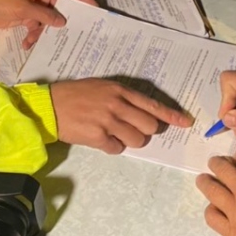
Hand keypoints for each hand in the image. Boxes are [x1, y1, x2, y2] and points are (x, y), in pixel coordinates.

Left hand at [0, 0, 95, 47]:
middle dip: (64, 20)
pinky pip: (37, 26)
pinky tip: (28, 44)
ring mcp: (34, 6)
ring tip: (42, 42)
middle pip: (60, 7)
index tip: (95, 8)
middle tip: (77, 32)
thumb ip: (44, 15)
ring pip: (48, 20)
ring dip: (44, 32)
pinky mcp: (27, 16)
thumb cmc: (0, 0)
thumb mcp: (23, 8)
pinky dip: (33, 35)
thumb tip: (62, 22)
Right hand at [50, 79, 191, 153]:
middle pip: (149, 126)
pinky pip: (117, 148)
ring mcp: (107, 121)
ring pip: (137, 140)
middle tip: (132, 129)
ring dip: (129, 140)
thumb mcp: (102, 87)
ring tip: (114, 134)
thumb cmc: (75, 95)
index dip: (171, 116)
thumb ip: (123, 98)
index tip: (185, 122)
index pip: (152, 104)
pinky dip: (112, 147)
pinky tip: (101, 138)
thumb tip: (144, 114)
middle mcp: (116, 104)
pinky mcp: (97, 137)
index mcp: (119, 90)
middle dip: (145, 132)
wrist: (49, 105)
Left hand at [196, 152, 235, 235]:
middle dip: (218, 163)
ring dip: (205, 181)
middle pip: (224, 169)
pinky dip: (211, 210)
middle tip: (215, 162)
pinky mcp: (229, 230)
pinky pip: (212, 216)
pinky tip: (213, 208)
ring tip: (203, 179)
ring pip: (212, 189)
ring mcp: (234, 210)